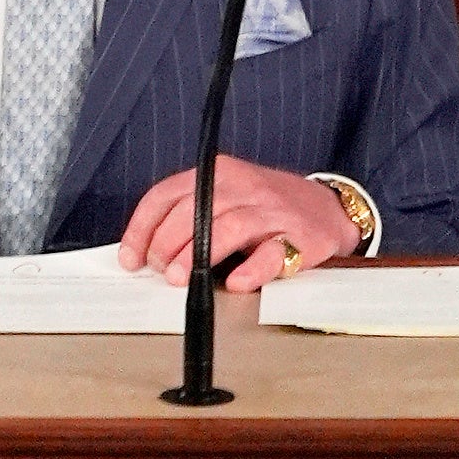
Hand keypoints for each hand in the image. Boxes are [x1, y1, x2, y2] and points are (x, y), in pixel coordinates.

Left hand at [119, 157, 363, 294]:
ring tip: (180, 280)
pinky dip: (252, 269)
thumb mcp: (226, 198)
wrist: (328, 208)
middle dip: (168, 242)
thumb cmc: (265, 209)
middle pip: (196, 209)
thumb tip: (145, 253)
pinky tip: (235, 284)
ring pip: (230, 227)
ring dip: (199, 254)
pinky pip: (273, 254)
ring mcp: (272, 212)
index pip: (169, 193)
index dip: (143, 227)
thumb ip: (191, 216)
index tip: (130, 259)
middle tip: (159, 272)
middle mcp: (243, 187)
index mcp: (219, 174)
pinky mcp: (299, 239)